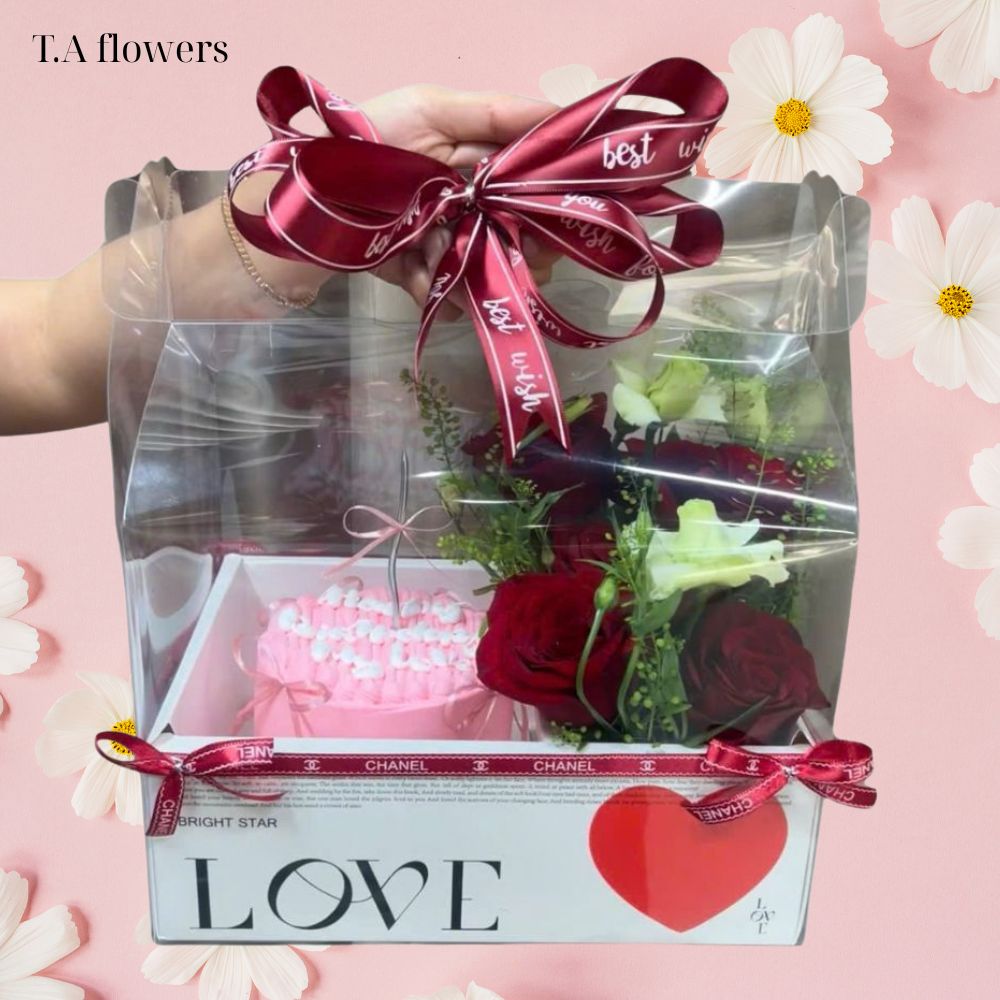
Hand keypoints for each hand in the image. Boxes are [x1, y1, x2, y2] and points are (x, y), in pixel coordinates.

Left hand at [362, 85, 560, 316]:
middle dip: (520, 246)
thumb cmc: (368, 142)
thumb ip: (496, 113)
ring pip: (488, 273)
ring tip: (443, 252)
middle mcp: (467, 207)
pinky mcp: (419, 278)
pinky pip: (449, 298)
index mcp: (476, 165)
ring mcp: (445, 246)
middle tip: (517, 248)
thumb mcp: (431, 109)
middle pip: (518, 238)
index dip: (548, 203)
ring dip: (475, 270)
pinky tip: (418, 271)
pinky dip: (438, 289)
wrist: (308, 198)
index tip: (560, 215)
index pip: (530, 187)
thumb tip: (564, 113)